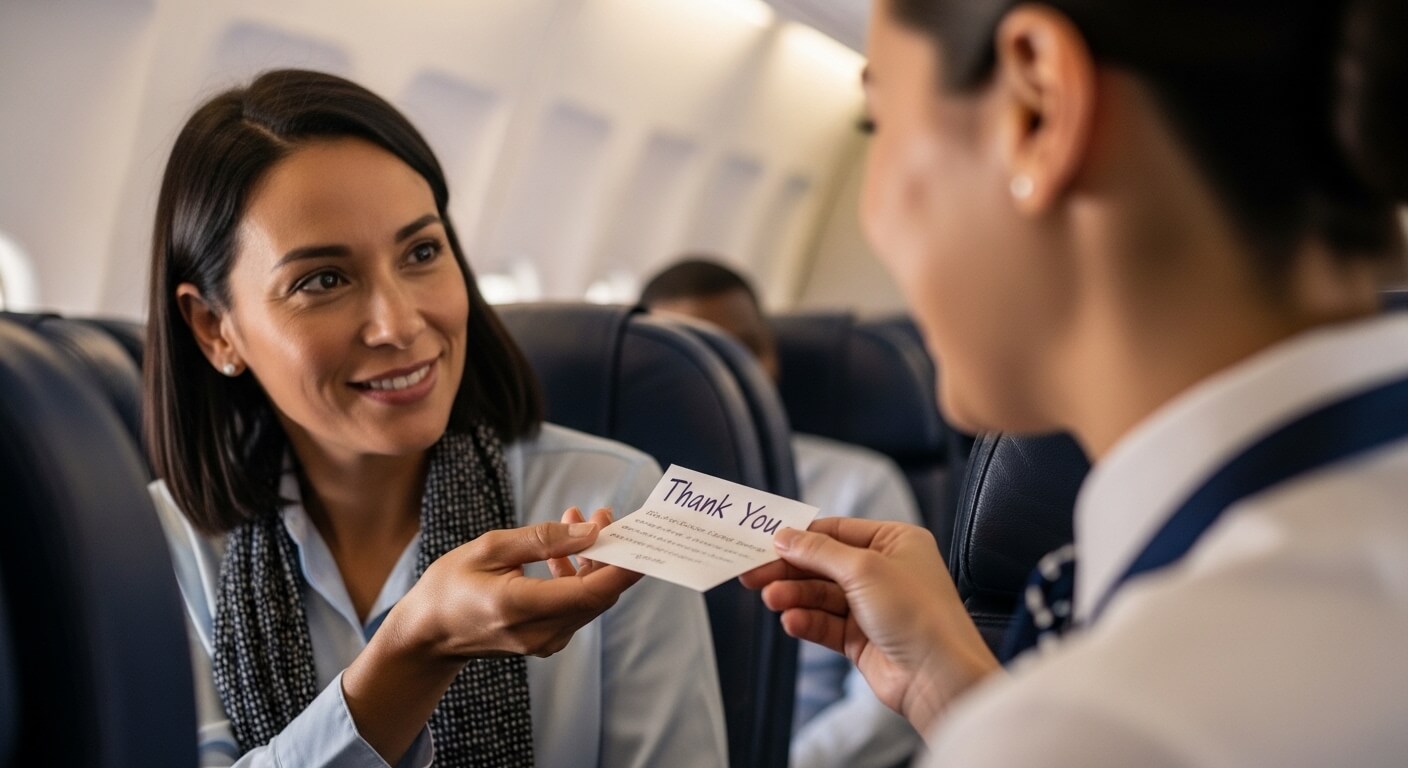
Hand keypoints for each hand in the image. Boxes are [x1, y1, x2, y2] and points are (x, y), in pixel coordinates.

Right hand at [406, 515, 642, 659]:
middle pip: (597, 595)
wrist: (428, 635)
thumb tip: (591, 531)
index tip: (640, 538)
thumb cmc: (450, 585)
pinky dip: (578, 577)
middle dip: (610, 552)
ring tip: (579, 519)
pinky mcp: (546, 641)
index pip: (591, 592)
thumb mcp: (489, 549)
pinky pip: (575, 607)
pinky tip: (562, 551)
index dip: (623, 567)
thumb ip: (542, 539)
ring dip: (593, 561)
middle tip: (603, 514)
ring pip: (589, 601)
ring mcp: (544, 642)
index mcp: (520, 607)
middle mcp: (538, 632)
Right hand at [741, 518, 997, 733]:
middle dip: (790, 570)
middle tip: (752, 575)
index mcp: (894, 542)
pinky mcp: (862, 639)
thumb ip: (818, 551)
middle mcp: (884, 571)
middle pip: (823, 565)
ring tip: (771, 599)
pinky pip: (825, 624)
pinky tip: (792, 621)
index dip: (801, 537)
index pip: (837, 531)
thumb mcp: (863, 568)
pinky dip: (807, 621)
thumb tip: (783, 537)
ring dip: (794, 596)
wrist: (939, 677)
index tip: (764, 542)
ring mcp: (873, 606)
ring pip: (821, 596)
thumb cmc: (915, 612)